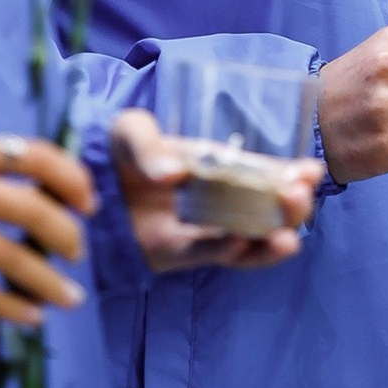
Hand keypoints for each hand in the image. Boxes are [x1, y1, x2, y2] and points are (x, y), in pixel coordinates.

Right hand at [0, 133, 90, 327]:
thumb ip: (5, 164)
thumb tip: (71, 192)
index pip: (32, 155)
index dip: (71, 179)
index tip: (89, 203)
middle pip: (26, 208)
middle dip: (65, 234)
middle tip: (78, 251)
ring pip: (5, 256)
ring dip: (46, 281)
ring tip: (71, 296)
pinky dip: (9, 306)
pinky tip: (33, 314)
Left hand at [107, 108, 318, 272]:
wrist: (76, 186)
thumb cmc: (110, 151)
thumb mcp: (129, 131)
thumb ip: (149, 145)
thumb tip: (174, 175)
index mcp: (216, 165)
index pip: (262, 171)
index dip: (290, 174)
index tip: (311, 173)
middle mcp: (214, 199)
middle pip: (264, 208)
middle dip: (288, 206)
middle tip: (298, 197)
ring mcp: (196, 228)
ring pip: (244, 239)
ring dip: (268, 239)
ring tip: (288, 238)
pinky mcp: (172, 254)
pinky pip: (205, 255)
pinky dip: (225, 252)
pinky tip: (242, 244)